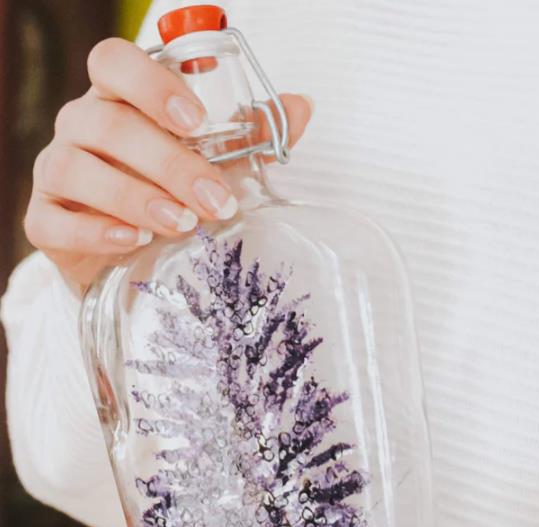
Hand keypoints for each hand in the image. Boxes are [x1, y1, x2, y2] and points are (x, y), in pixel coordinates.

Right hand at [24, 38, 311, 284]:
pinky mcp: (44, 221)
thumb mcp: (212, 163)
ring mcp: (56, 173)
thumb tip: (301, 107)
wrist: (130, 258)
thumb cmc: (171, 196)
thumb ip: (249, 136)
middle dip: (167, 162)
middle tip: (214, 200)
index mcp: (120, 102)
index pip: (114, 63)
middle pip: (107, 123)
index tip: (196, 122)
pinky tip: (132, 240)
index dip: (150, 84)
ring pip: (74, 168)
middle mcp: (81, 128)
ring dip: (133, 196)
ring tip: (181, 224)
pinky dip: (94, 231)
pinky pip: (52, 222)